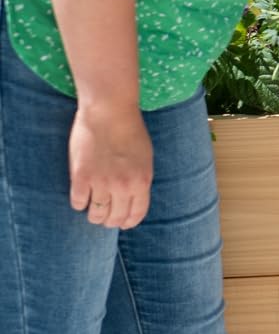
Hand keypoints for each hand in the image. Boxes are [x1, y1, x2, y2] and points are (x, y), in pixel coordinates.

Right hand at [69, 102, 153, 229]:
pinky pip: (78, 203)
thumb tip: (133, 199)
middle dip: (110, 220)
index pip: (136, 214)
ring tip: (93, 205)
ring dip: (94, 213)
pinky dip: (79, 201)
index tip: (122, 223)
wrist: (110, 111)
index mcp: (142, 181)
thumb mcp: (145, 157)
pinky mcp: (81, 177)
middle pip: (114, 218)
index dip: (128, 222)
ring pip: (95, 215)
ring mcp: (101, 183)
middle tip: (104, 214)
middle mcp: (123, 186)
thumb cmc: (130, 130)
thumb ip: (140, 180)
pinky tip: (82, 192)